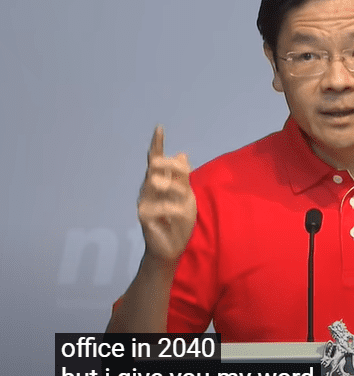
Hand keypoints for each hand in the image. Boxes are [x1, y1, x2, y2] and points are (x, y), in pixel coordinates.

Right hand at [137, 126, 196, 264]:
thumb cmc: (178, 221)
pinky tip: (180, 215)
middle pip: (157, 167)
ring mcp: (144, 202)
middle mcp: (148, 190)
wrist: (171, 247)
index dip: (157, 144)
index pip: (156, 160)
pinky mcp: (144, 216)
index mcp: (159, 183)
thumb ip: (183, 177)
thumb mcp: (186, 196)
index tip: (160, 128)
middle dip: (172, 167)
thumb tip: (182, 153)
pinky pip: (161, 205)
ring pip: (158, 183)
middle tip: (185, 176)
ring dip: (176, 190)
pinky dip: (175, 208)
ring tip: (184, 202)